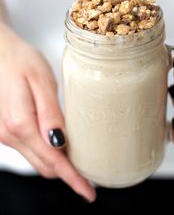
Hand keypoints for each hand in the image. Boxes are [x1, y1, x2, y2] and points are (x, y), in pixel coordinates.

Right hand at [0, 22, 95, 201]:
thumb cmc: (24, 62)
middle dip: (68, 173)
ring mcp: (7, 134)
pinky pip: (31, 150)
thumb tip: (60, 143)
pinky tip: (62, 145)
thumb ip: (50, 113)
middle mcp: (10, 134)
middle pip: (44, 165)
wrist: (3, 55)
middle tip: (91, 173)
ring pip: (38, 160)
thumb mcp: (41, 82)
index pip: (51, 160)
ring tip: (80, 159)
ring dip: (59, 164)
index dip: (71, 178)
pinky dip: (48, 154)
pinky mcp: (8, 131)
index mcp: (20, 123)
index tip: (88, 191)